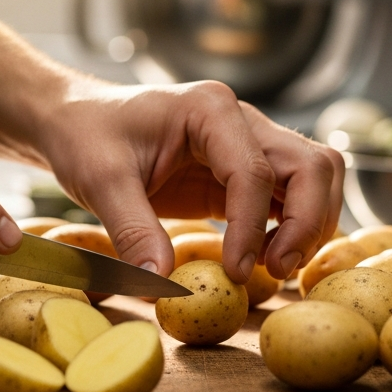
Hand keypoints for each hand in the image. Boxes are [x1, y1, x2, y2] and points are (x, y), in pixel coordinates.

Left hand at [38, 81, 343, 282]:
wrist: (77, 120)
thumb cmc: (86, 137)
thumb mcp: (100, 181)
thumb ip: (132, 229)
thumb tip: (161, 282)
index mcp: (209, 109)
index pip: (254, 171)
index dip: (252, 227)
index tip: (235, 272)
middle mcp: (241, 120)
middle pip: (311, 166)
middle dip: (306, 223)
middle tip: (275, 271)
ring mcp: (248, 142)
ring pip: (315, 177)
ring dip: (310, 224)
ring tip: (274, 268)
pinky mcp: (242, 171)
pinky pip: (290, 195)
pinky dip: (294, 227)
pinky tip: (266, 258)